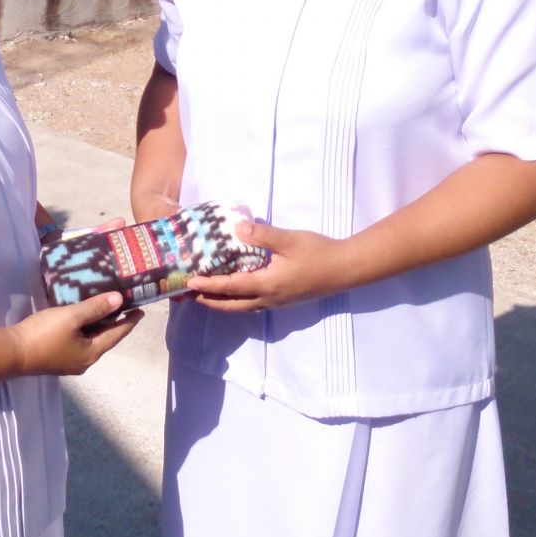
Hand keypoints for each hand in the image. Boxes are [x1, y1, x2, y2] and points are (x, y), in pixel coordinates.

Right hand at [12, 293, 141, 375]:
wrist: (12, 353)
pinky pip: (79, 342)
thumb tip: (119, 300)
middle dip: (115, 322)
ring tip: (104, 309)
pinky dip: (85, 330)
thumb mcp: (72, 317)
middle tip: (124, 305)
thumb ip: (95, 308)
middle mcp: (84, 361)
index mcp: (92, 353)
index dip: (129, 321)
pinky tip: (80, 319)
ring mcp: (69, 362)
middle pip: (105, 339)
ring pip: (91, 341)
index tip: (141, 310)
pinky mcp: (57, 358)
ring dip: (99, 325)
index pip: (117, 334)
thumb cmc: (44, 334)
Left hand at [187, 218, 345, 312]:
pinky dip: (238, 301)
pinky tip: (236, 293)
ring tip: (206, 296)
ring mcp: (277, 302)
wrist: (345, 269)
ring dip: (223, 303)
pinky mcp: (284, 300)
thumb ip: (262, 235)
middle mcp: (269, 299)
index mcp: (267, 284)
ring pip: (243, 308)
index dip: (208, 286)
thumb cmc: (318, 253)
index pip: (231, 287)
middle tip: (190, 296)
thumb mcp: (290, 239)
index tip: (189, 283)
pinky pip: (253, 305)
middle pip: (232, 305)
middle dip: (210, 301)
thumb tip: (237, 228)